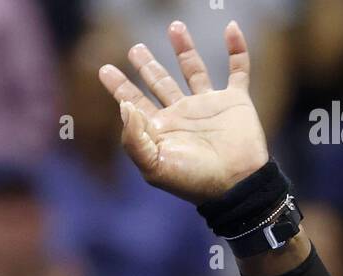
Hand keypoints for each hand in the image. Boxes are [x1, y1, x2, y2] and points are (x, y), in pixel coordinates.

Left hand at [97, 20, 269, 203]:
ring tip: (174, 25)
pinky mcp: (235, 101)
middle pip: (160, 83)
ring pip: (194, 69)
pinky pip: (238, 69)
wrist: (236, 184)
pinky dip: (237, 49)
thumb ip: (134, 139)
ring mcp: (209, 106)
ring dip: (184, 49)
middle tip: (134, 48)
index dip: (120, 87)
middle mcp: (183, 115)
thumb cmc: (194, 180)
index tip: (104, 69)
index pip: (135, 103)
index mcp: (162, 130)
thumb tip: (124, 107)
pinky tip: (232, 28)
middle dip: (147, 65)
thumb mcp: (155, 167)